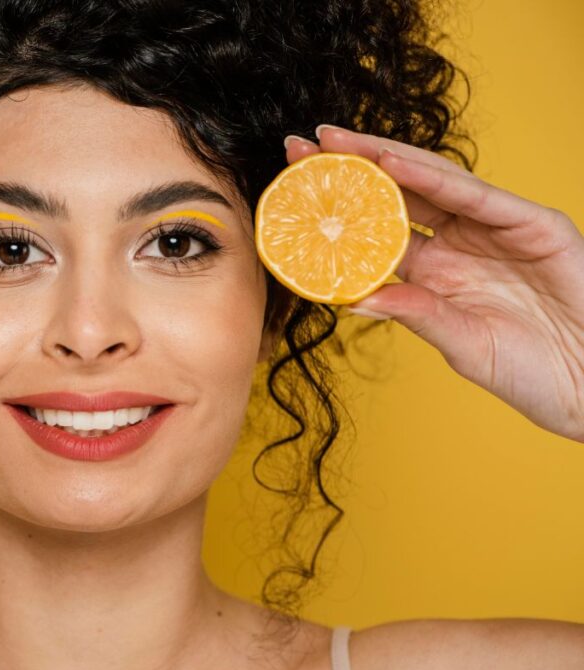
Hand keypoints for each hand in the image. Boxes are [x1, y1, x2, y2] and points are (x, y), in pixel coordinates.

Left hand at [284, 125, 583, 442]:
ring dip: (380, 158)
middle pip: (396, 195)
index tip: (291, 189)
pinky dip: (435, 177)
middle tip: (299, 146)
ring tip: (332, 141)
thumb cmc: (530, 372)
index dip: (336, 208)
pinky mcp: (533, 224)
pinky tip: (390, 161)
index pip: (376, 229)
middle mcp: (462, 243)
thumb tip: (352, 296)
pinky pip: (477, 195)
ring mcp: (497, 229)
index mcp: (437, 272)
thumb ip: (413, 313)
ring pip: (431, 182)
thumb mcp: (459, 343)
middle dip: (348, 168)